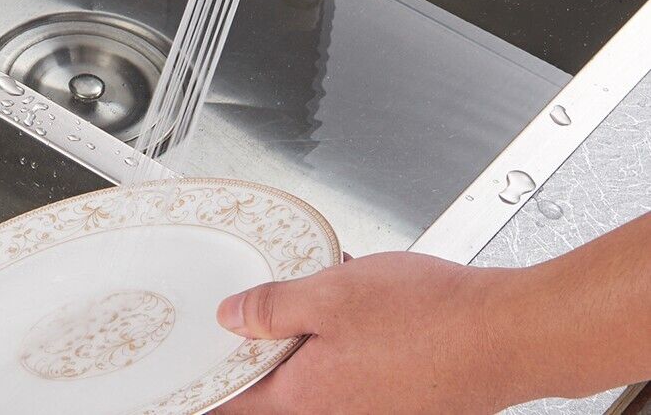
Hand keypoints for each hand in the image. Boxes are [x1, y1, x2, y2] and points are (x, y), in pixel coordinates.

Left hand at [217, 253, 536, 413]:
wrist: (507, 336)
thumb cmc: (428, 319)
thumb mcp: (328, 294)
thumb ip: (271, 308)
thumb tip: (230, 318)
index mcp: (309, 398)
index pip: (238, 404)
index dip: (209, 387)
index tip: (187, 380)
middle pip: (279, 389)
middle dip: (264, 351)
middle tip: (253, 314)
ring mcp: (374, 410)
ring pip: (320, 373)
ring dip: (311, 337)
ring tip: (320, 291)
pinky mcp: (404, 399)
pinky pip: (355, 368)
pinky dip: (347, 337)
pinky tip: (361, 298)